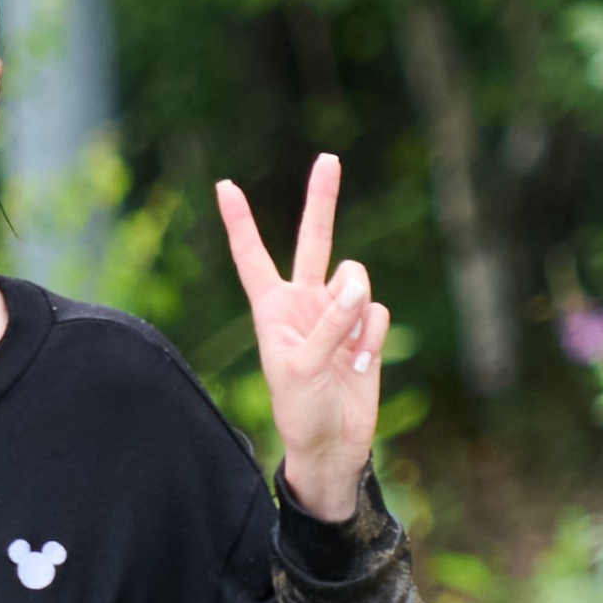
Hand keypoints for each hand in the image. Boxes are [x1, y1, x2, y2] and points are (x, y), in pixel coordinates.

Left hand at [214, 152, 390, 521]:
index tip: (225, 185)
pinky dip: (372, 338)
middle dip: (322, 200)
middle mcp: (304, 302)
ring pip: (357, 281)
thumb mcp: (302, 368)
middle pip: (314, 241)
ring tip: (346, 354)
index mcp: (272, 309)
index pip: (253, 257)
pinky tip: (361, 365)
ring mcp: (337, 313)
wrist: (333, 443)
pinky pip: (377, 313)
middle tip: (328, 158)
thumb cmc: (300, 410)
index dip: (240, 223)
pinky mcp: (365, 328)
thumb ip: (329, 322)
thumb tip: (358, 281)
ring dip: (355, 313)